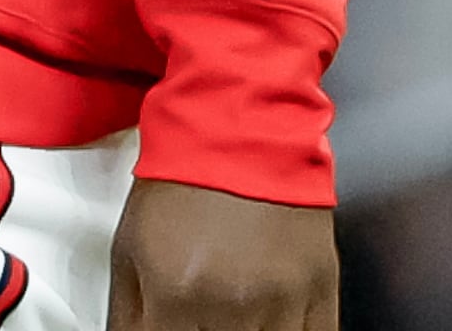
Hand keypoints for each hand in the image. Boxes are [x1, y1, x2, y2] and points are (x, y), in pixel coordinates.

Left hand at [109, 179, 336, 330]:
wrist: (242, 139)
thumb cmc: (179, 190)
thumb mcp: (129, 248)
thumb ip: (128, 313)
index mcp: (178, 294)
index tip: (162, 327)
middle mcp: (234, 308)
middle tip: (193, 318)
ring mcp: (284, 306)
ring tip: (228, 314)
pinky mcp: (323, 297)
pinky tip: (267, 321)